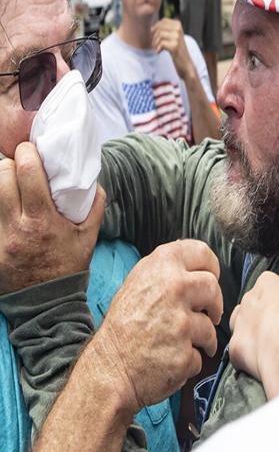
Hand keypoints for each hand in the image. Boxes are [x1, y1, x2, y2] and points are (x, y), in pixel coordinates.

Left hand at [0, 143, 103, 293]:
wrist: (47, 302)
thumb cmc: (69, 267)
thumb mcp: (89, 237)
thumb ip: (95, 207)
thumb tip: (94, 182)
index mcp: (42, 220)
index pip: (26, 173)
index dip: (26, 153)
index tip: (31, 148)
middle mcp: (16, 226)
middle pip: (0, 177)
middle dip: (9, 163)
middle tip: (19, 163)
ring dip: (0, 181)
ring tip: (10, 180)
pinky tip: (7, 201)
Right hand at [95, 239, 222, 416]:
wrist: (106, 369)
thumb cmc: (122, 327)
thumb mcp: (137, 284)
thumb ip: (167, 272)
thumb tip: (198, 267)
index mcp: (161, 267)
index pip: (202, 253)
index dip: (211, 267)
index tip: (211, 277)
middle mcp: (174, 288)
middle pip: (213, 287)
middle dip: (214, 304)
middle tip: (209, 314)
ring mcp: (181, 322)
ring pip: (209, 327)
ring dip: (201, 338)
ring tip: (179, 343)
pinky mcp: (184, 353)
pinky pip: (199, 356)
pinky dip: (189, 361)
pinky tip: (169, 360)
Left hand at [152, 18, 192, 79]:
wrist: (185, 63)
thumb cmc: (177, 50)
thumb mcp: (172, 36)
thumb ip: (165, 29)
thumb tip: (151, 27)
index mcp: (178, 25)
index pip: (163, 21)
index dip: (156, 27)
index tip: (156, 36)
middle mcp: (178, 29)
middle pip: (160, 28)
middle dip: (155, 36)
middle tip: (155, 44)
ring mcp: (177, 37)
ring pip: (159, 35)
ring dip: (155, 43)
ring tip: (157, 48)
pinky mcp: (175, 45)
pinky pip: (161, 43)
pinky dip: (158, 48)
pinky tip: (159, 52)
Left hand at [228, 230, 278, 393]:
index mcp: (265, 283)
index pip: (270, 283)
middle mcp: (248, 300)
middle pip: (254, 302)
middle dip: (264, 310)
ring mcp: (239, 324)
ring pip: (242, 323)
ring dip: (252, 329)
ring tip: (270, 341)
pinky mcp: (235, 347)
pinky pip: (239, 349)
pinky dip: (247, 353)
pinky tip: (260, 359)